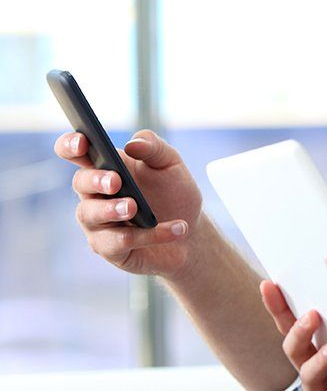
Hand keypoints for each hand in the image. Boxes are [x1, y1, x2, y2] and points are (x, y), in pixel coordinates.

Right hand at [56, 129, 202, 278]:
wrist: (190, 232)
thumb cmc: (173, 192)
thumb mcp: (171, 165)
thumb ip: (154, 147)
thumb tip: (133, 144)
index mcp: (106, 166)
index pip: (75, 152)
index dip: (70, 145)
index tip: (82, 143)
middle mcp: (95, 194)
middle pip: (80, 182)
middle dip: (96, 180)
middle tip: (116, 181)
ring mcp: (98, 222)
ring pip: (91, 215)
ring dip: (112, 210)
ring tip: (134, 207)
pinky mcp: (109, 248)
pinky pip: (120, 241)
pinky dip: (150, 235)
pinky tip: (176, 229)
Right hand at [260, 280, 326, 390]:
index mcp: (315, 340)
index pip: (290, 321)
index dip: (277, 305)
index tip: (269, 284)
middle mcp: (313, 361)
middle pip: (294, 347)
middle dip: (299, 330)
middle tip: (312, 315)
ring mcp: (323, 381)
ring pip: (309, 372)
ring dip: (321, 357)